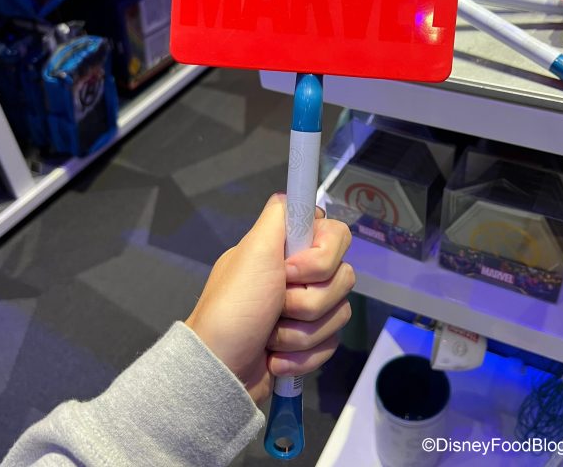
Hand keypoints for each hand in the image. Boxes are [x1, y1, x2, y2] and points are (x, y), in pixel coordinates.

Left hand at [185, 193, 353, 404]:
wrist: (220, 368)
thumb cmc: (234, 307)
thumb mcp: (253, 251)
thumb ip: (278, 216)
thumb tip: (292, 193)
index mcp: (288, 249)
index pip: (337, 236)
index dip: (322, 257)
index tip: (290, 270)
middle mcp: (300, 274)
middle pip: (343, 278)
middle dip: (307, 301)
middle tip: (276, 305)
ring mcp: (306, 309)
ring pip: (339, 314)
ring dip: (300, 333)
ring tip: (269, 336)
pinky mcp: (309, 341)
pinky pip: (330, 343)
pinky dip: (302, 355)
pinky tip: (274, 356)